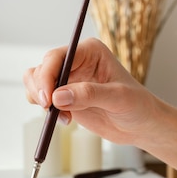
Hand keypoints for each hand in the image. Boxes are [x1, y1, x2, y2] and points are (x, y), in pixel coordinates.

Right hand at [23, 38, 162, 145]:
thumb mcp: (118, 98)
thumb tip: (58, 96)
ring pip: (37, 82)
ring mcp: (69, 80)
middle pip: (42, 69)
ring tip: (63, 116)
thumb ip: (89, 94)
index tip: (48, 99)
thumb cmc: (137, 106)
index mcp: (90, 52)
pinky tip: (66, 119)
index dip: (47, 76)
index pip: (57, 57)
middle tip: (51, 110)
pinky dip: (47, 111)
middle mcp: (76, 62)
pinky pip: (42, 99)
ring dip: (41, 101)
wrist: (140, 125)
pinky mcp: (65, 98)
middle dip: (41, 90)